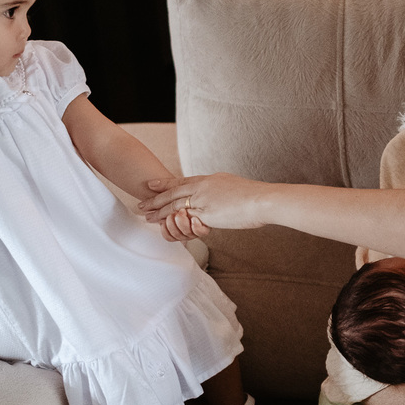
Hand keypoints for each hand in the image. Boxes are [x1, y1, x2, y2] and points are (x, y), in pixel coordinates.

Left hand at [138, 172, 272, 236]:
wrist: (262, 200)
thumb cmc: (255, 196)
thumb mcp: (234, 187)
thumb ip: (222, 191)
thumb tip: (220, 195)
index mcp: (210, 179)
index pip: (183, 181)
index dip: (166, 183)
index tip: (153, 184)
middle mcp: (203, 186)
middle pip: (174, 191)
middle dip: (156, 197)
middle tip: (142, 202)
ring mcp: (203, 199)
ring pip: (174, 204)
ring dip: (158, 211)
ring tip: (146, 215)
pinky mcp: (206, 213)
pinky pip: (184, 218)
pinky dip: (171, 221)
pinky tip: (162, 225)